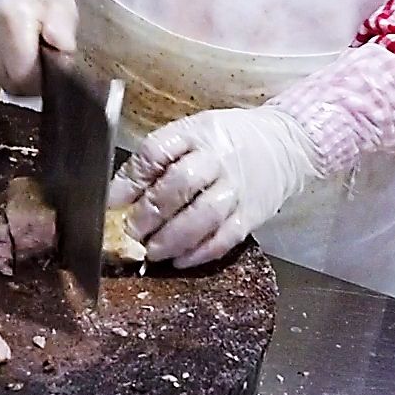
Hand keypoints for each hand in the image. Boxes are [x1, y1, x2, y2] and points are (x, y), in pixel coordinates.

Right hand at [0, 0, 75, 95]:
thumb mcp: (63, 2)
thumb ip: (63, 34)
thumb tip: (62, 62)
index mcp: (10, 18)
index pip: (25, 78)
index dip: (45, 79)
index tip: (55, 65)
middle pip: (12, 83)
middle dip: (34, 76)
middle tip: (46, 53)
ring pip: (1, 79)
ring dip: (20, 71)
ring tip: (30, 44)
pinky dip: (7, 66)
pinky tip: (15, 45)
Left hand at [109, 107, 322, 266]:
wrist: (282, 145)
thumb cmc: (223, 143)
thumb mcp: (189, 136)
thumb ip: (154, 163)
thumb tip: (116, 197)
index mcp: (196, 133)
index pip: (157, 152)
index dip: (130, 180)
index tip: (112, 203)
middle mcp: (218, 158)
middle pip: (180, 184)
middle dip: (150, 213)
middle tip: (132, 231)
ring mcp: (238, 187)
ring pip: (203, 216)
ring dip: (172, 239)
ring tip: (152, 251)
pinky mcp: (252, 214)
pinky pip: (225, 238)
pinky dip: (199, 253)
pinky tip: (179, 260)